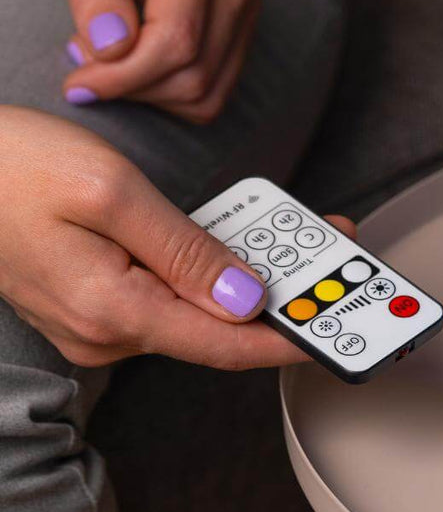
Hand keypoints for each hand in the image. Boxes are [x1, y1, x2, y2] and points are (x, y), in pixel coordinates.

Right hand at [0, 106, 354, 368]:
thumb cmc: (16, 166)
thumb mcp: (111, 193)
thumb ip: (184, 251)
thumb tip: (245, 299)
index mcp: (114, 310)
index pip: (225, 345)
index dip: (290, 340)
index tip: (340, 332)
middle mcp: (108, 330)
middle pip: (218, 326)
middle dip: (283, 294)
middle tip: (335, 248)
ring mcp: (99, 319)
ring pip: (197, 308)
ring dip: (249, 276)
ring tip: (299, 235)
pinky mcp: (97, 299)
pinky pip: (169, 294)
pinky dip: (211, 271)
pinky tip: (237, 243)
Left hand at [48, 0, 258, 123]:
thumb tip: (111, 49)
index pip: (176, 39)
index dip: (125, 76)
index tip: (79, 82)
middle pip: (193, 73)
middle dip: (132, 85)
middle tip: (86, 59)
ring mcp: (249, 5)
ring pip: (206, 91)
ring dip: (152, 93)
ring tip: (114, 57)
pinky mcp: (247, 26)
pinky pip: (215, 88)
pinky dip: (172, 92)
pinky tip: (142, 60)